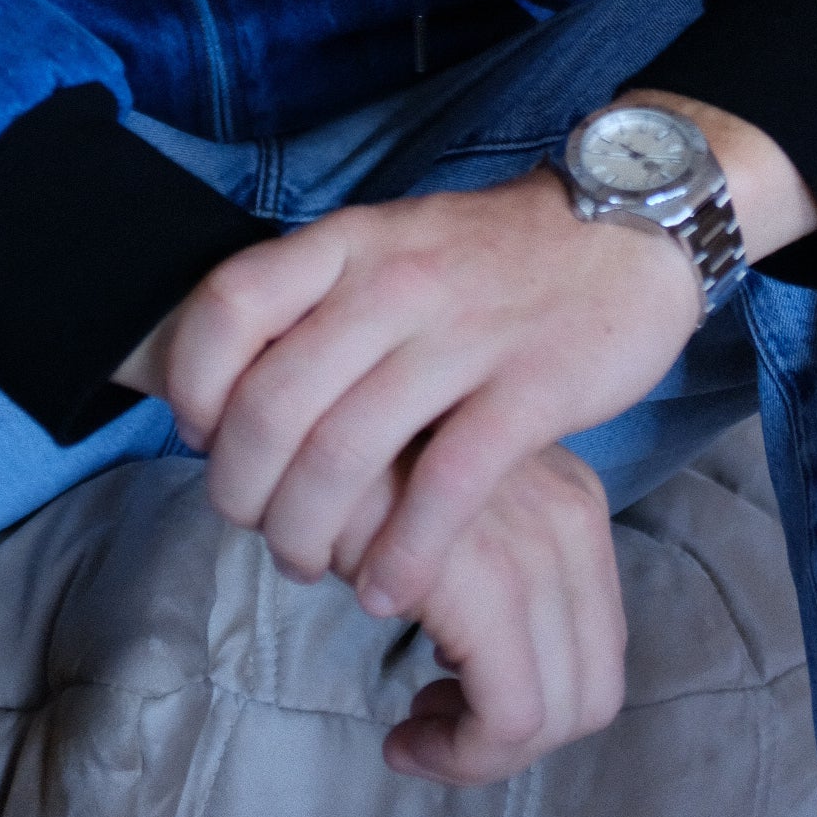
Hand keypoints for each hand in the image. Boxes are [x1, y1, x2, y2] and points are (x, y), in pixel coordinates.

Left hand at [119, 97, 816, 624]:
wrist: (624, 227)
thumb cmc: (487, 257)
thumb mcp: (388, 244)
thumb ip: (315, 299)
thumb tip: (224, 387)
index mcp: (349, 242)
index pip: (230, 304)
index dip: (193, 381)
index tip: (197, 433)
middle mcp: (394, 283)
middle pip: (274, 403)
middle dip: (243, 488)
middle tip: (251, 524)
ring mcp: (463, 335)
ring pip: (345, 454)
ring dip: (308, 532)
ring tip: (309, 564)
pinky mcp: (530, 391)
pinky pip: (444, 488)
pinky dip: (403, 554)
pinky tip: (388, 588)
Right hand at [349, 441, 626, 786]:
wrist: (299, 415)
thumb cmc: (355, 464)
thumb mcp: (441, 506)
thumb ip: (486, 564)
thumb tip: (472, 666)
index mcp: (572, 499)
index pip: (597, 646)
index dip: (540, 703)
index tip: (455, 705)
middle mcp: (570, 520)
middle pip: (593, 688)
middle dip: (516, 741)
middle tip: (435, 734)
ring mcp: (536, 549)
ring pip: (558, 716)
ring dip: (481, 755)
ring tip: (412, 740)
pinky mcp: (489, 585)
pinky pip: (508, 720)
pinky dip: (459, 756)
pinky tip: (400, 742)